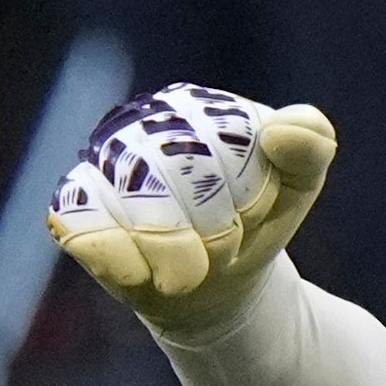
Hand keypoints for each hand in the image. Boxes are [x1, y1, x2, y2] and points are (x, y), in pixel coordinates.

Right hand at [48, 92, 339, 331]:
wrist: (220, 275)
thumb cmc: (257, 220)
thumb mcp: (299, 185)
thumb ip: (310, 146)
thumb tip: (279, 130)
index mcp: (194, 108)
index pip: (218, 136)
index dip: (246, 190)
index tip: (258, 215)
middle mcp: (139, 125)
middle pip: (171, 168)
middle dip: (213, 222)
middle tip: (228, 245)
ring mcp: (102, 166)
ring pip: (131, 200)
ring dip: (173, 247)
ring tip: (196, 264)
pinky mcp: (74, 208)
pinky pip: (83, 225)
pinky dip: (124, 260)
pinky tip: (150, 278)